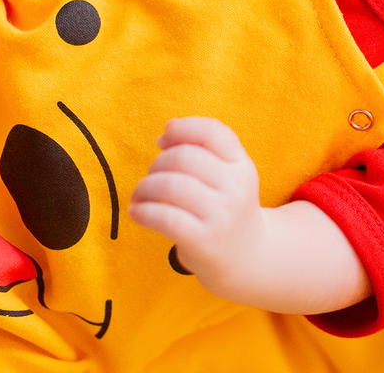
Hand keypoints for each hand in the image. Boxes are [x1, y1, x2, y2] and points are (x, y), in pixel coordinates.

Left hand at [129, 118, 268, 300]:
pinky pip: (164, 218)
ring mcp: (221, 215)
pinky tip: (136, 212)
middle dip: (157, 164)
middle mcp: (235, 187)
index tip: (162, 140)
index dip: (181, 129)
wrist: (246, 257)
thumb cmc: (226, 208)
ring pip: (170, 186)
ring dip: (144, 187)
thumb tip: (169, 126)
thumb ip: (204, 148)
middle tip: (150, 177)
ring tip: (139, 195)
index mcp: (241, 165)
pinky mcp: (203, 240)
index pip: (211, 132)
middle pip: (184, 157)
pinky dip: (143, 212)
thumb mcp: (228, 175)